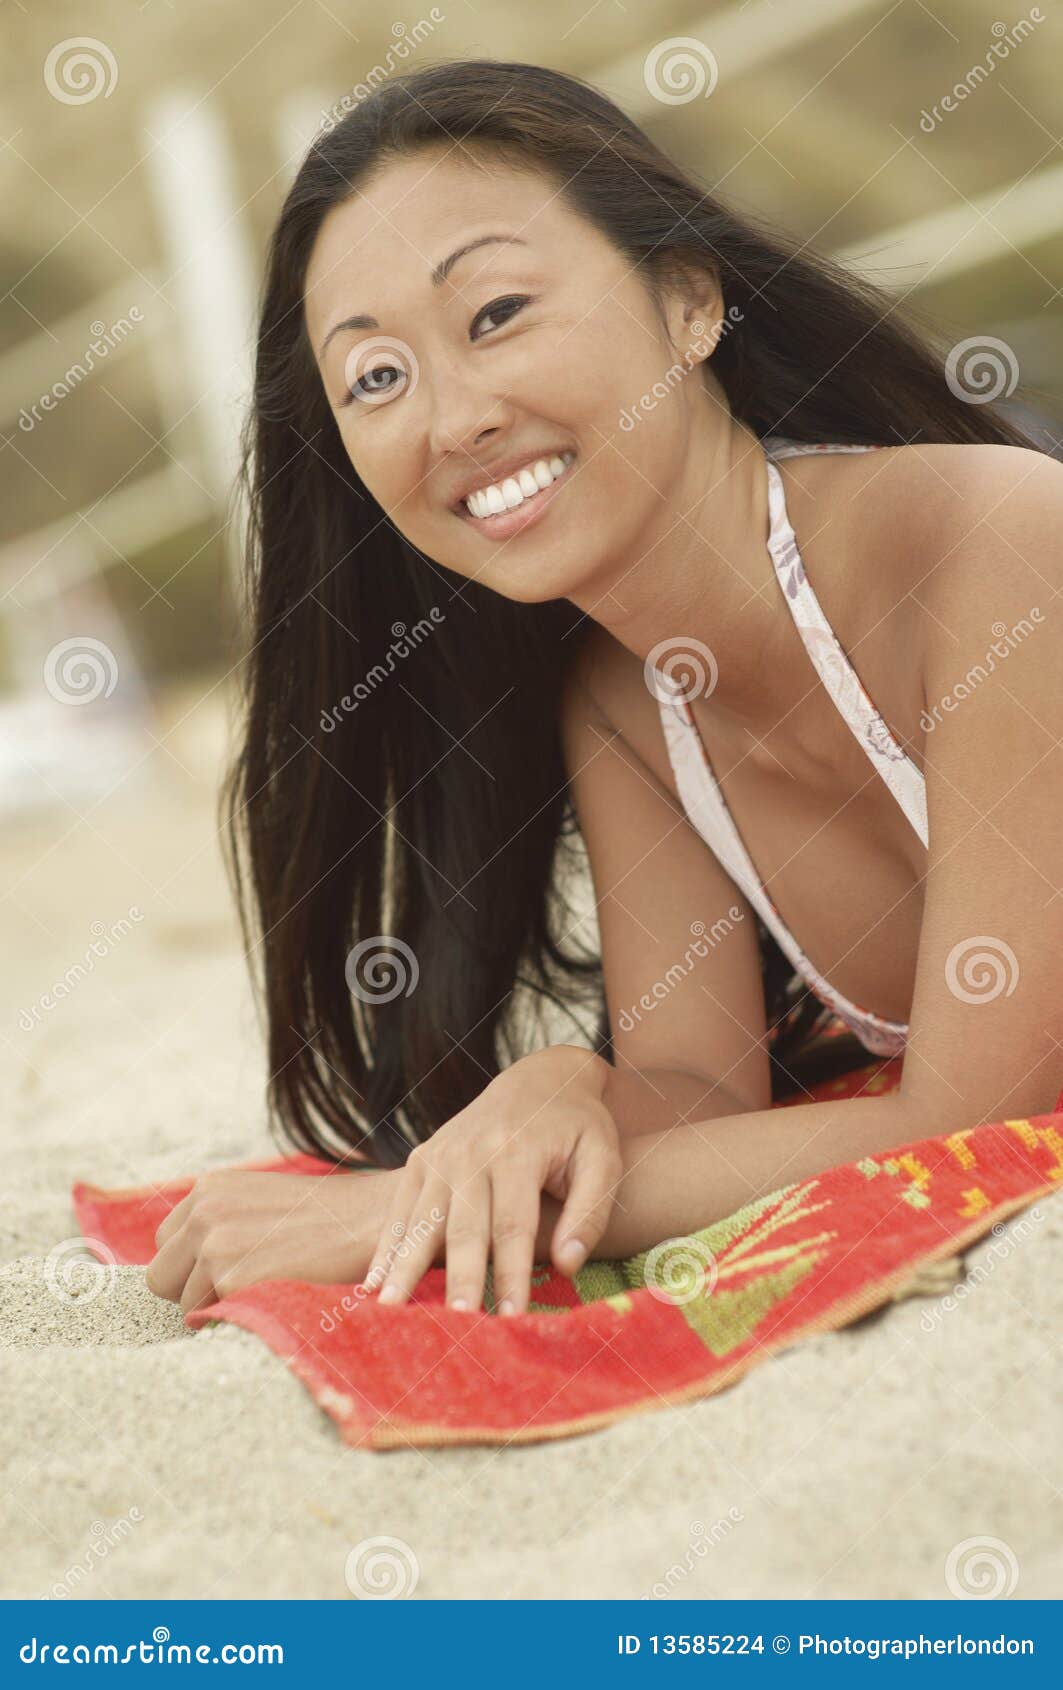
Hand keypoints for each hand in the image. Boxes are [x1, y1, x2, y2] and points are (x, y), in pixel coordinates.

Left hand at [145, 1167, 400, 1313]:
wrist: (374, 1223)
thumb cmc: (326, 1219)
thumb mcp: (261, 1201)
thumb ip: (221, 1220)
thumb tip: (182, 1267)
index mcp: (209, 1188)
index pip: (165, 1246)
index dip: (193, 1266)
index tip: (231, 1270)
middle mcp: (204, 1211)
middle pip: (160, 1276)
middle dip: (191, 1289)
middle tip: (241, 1289)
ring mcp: (216, 1244)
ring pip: (184, 1304)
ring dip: (219, 1307)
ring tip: (268, 1288)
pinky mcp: (233, 1278)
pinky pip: (210, 1320)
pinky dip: (237, 1318)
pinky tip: (273, 1298)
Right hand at [362, 1046, 621, 1313]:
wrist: (538, 1080)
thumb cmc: (578, 1130)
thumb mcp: (603, 1160)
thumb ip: (589, 1212)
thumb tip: (567, 1266)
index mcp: (518, 1151)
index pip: (513, 1225)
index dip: (511, 1274)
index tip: (511, 1320)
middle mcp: (472, 1152)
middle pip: (463, 1228)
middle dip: (458, 1280)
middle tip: (451, 1327)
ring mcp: (440, 1155)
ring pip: (422, 1221)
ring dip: (405, 1268)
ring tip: (390, 1310)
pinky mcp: (421, 1160)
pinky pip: (401, 1210)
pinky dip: (386, 1247)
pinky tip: (372, 1283)